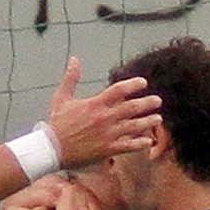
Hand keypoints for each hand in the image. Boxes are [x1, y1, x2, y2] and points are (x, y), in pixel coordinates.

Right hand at [43, 58, 160, 169]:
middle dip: (147, 103)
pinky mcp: (107, 150)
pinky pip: (128, 146)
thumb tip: (74, 59)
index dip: (134, 85)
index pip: (120, 90)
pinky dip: (140, 143)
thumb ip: (71, 78)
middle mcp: (105, 118)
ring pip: (134, 127)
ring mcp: (108, 135)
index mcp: (95, 104)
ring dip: (148, 122)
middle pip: (132, 108)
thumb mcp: (62, 98)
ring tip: (158, 118)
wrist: (51, 149)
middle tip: (157, 100)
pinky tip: (149, 141)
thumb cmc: (56, 124)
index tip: (143, 82)